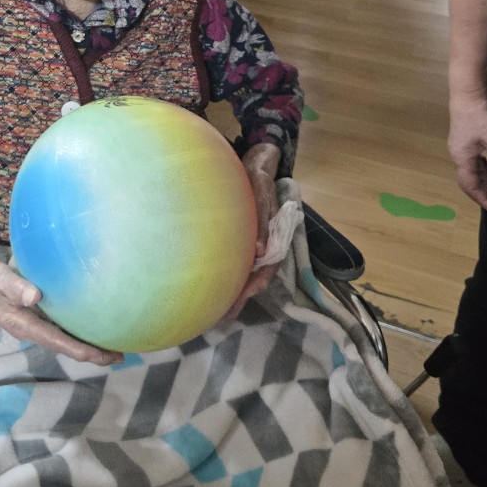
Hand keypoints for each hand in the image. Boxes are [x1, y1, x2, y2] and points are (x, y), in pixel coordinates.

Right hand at [0, 240, 120, 365]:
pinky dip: (73, 328)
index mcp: (20, 322)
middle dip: (90, 353)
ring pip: (60, 338)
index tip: (107, 355)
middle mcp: (26, 327)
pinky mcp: (27, 313)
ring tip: (110, 343)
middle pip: (63, 345)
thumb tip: (35, 296)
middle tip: (120, 354)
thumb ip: (10, 284)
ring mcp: (27, 322)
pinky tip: (86, 321)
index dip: (83, 351)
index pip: (58, 342)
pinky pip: (55, 326)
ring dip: (83, 343)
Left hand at [224, 143, 280, 319]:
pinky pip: (236, 264)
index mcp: (274, 238)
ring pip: (245, 275)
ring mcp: (253, 246)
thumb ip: (264, 220)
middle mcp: (264, 246)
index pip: (269, 267)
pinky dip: (227, 278)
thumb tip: (261, 251)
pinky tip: (213, 287)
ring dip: (233, 293)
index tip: (243, 297)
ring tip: (215, 313)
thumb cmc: (257, 179)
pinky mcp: (242, 243)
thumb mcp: (261, 192)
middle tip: (221, 319)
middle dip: (240, 299)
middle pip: (255, 278)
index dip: (257, 284)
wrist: (254, 166)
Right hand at [448, 96, 486, 214]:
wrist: (468, 92)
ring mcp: (463, 148)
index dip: (484, 199)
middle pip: (473, 180)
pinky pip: (477, 161)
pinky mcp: (468, 140)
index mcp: (462, 158)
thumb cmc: (480, 116)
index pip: (471, 186)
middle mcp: (460, 156)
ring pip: (475, 171)